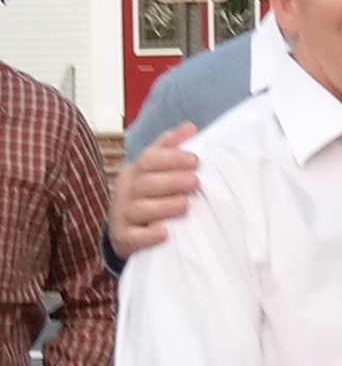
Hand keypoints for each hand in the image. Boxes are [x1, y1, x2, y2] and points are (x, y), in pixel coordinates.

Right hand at [110, 124, 200, 257]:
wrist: (124, 233)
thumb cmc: (147, 198)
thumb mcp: (154, 173)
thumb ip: (169, 150)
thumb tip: (191, 127)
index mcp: (135, 172)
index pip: (148, 160)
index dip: (170, 158)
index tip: (194, 159)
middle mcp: (126, 191)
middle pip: (145, 183)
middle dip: (171, 180)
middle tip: (195, 181)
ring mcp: (122, 215)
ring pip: (140, 208)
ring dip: (163, 206)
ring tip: (185, 205)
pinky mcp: (124, 238)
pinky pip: (134, 237)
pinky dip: (148, 235)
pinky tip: (165, 233)